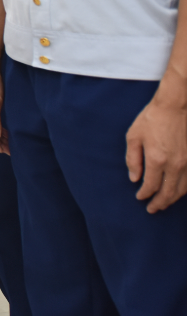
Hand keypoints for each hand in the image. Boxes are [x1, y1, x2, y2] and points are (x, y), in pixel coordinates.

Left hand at [126, 93, 186, 212]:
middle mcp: (175, 164)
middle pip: (168, 192)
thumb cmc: (151, 119)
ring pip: (182, 189)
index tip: (139, 197)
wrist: (174, 106)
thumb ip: (133, 159)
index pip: (151, 185)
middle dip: (159, 203)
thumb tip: (134, 178)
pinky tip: (178, 192)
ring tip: (164, 204)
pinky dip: (183, 190)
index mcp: (156, 159)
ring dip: (172, 199)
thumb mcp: (133, 137)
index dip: (145, 194)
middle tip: (152, 209)